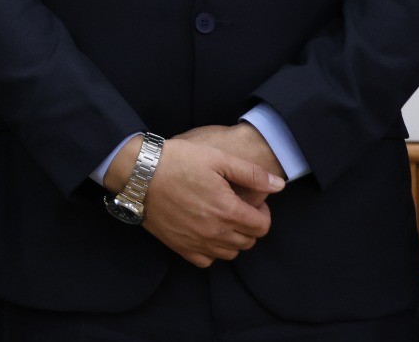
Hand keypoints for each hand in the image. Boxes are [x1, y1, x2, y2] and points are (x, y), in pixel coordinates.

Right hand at [128, 137, 282, 267]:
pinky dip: (212, 250)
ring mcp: (196, 241)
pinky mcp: (179, 246)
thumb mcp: (217, 158)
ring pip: (230, 253)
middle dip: (249, 226)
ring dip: (233, 239)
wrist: (138, 172)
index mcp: (228, 210)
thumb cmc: (177, 161)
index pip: (262, 226)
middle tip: (237, 209)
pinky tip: (206, 233)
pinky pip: (206, 260)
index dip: (262, 213)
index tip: (252, 202)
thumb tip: (279, 186)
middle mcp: (215, 231)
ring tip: (222, 220)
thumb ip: (251, 174)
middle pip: (248, 241)